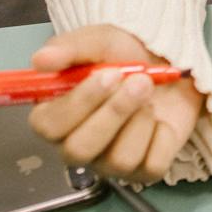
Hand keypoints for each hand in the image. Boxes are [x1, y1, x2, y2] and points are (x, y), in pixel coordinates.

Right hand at [27, 24, 205, 184]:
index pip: (49, 126)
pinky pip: (151, 166)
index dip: (78, 103)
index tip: (109, 75)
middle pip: (78, 150)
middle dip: (114, 113)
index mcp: (57, 115)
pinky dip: (162, 138)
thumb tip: (40, 60)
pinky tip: (161, 120)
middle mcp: (78, 144)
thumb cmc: (126, 55)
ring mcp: (109, 162)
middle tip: (139, 82)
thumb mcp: (99, 41)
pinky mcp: (144, 170)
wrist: (171, 62)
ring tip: (149, 96)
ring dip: (139, 120)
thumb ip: (69, 48)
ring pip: (117, 161)